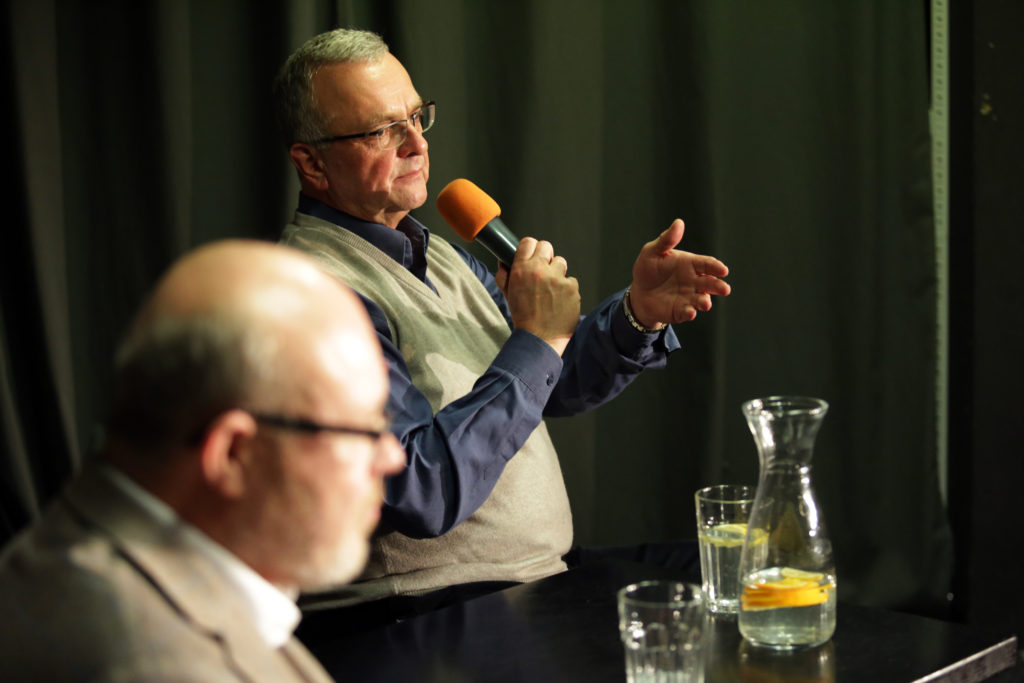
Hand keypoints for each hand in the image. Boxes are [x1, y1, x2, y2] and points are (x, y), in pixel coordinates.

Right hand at [495, 238, 580, 354]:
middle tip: (544, 271)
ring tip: (552, 289)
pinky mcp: (571, 287)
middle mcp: (540, 270)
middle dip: (545, 257)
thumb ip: (504, 276)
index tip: (533, 256)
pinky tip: (560, 300)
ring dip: (557, 272)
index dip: (531, 249)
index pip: (529, 242)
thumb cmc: (523, 317)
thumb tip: (503, 262)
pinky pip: (571, 280)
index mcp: (521, 269)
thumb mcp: (507, 295)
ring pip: (561, 262)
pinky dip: (567, 289)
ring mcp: (558, 278)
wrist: (539, 338)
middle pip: (546, 246)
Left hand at [628, 219, 730, 326]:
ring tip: (705, 303)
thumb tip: (679, 222)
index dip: (716, 267)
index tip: (723, 270)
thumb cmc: (648, 268)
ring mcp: (689, 297)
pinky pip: (688, 312)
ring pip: (702, 299)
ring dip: (705, 302)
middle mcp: (694, 281)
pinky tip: (690, 312)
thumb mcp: (653, 252)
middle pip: (710, 283)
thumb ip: (666, 240)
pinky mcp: (681, 311)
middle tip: (725, 289)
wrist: (639, 292)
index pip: (707, 264)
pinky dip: (690, 312)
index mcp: (690, 264)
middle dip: (718, 286)